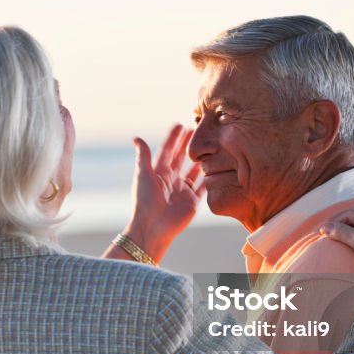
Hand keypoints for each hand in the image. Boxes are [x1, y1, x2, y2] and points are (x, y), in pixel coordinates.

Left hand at [123, 124, 204, 261]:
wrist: (153, 227)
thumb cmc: (145, 201)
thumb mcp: (143, 175)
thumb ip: (143, 156)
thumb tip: (136, 137)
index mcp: (158, 173)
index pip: (168, 151)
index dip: (174, 138)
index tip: (180, 125)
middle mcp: (171, 180)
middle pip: (182, 159)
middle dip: (188, 145)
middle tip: (197, 131)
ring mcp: (183, 191)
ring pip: (194, 172)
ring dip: (201, 160)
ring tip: (210, 146)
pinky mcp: (192, 202)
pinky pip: (203, 188)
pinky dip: (209, 179)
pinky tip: (217, 167)